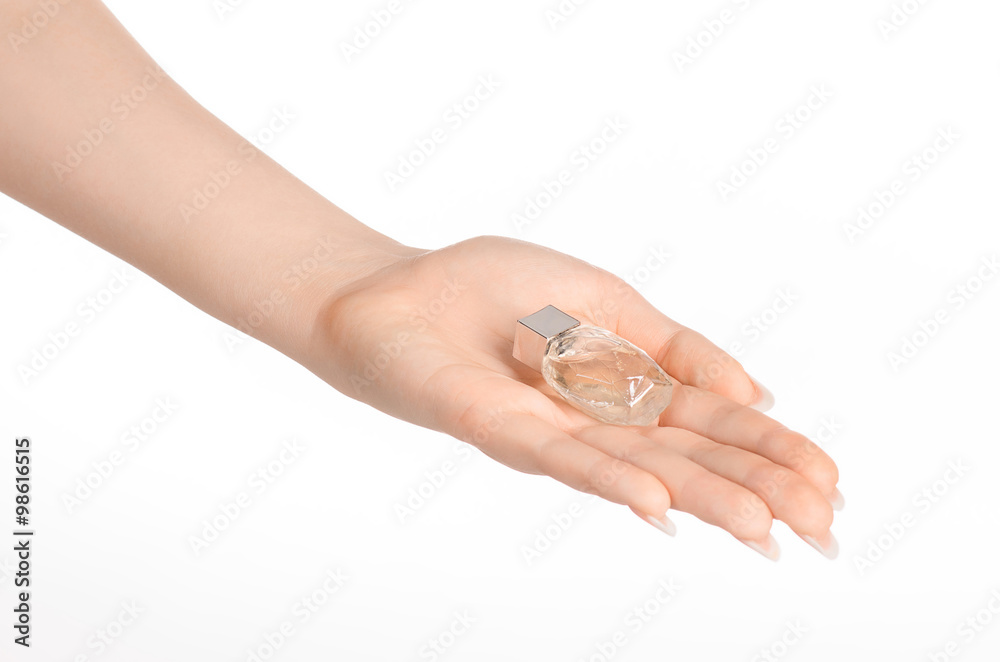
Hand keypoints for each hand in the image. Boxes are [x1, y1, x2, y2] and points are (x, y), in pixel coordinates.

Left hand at [303, 235, 840, 559]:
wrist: (396, 290)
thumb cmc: (492, 289)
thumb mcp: (605, 298)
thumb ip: (674, 345)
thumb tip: (756, 393)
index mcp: (625, 389)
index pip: (712, 425)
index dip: (771, 450)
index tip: (834, 483)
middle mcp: (595, 422)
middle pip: (687, 458)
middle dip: (757, 487)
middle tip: (827, 529)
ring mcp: (548, 431)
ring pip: (637, 468)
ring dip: (702, 497)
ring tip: (766, 528)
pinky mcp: (494, 425)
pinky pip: (558, 454)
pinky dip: (609, 475)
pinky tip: (657, 500)